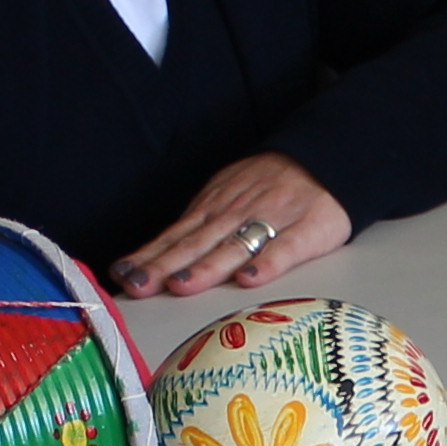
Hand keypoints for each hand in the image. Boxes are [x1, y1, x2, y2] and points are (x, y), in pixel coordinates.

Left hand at [122, 152, 350, 295]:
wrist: (325, 160)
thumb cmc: (268, 187)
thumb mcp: (225, 197)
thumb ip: (197, 230)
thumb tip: (155, 261)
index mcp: (214, 210)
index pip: (175, 236)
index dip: (149, 256)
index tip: (121, 275)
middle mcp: (235, 215)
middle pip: (196, 245)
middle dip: (165, 265)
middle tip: (139, 285)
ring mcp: (271, 221)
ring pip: (233, 247)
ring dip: (206, 267)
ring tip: (182, 285)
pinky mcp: (307, 231)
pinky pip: (285, 249)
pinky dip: (267, 264)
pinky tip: (249, 280)